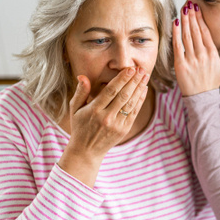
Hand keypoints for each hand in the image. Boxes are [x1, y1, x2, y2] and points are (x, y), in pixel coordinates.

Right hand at [58, 67, 148, 186]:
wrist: (86, 151)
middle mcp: (106, 118)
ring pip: (131, 103)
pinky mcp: (124, 129)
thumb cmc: (80, 126)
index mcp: (93, 111)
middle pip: (123, 96)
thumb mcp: (74, 109)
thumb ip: (80, 92)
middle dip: (133, 81)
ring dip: (139, 88)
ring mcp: (117, 125)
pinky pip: (134, 112)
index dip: (122, 79)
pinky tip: (143, 89)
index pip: (110, 91)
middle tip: (141, 69)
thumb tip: (82, 76)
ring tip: (145, 76)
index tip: (130, 69)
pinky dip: (140, 100)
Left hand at [172, 2, 219, 95]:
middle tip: (189, 4)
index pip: (206, 32)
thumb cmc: (212, 82)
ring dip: (185, 22)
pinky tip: (175, 24)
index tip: (197, 8)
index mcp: (213, 53)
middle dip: (192, 16)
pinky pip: (178, 46)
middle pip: (196, 31)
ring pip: (187, 36)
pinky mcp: (181, 64)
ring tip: (183, 10)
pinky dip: (176, 34)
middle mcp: (203, 55)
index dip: (201, 19)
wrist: (201, 97)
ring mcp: (191, 60)